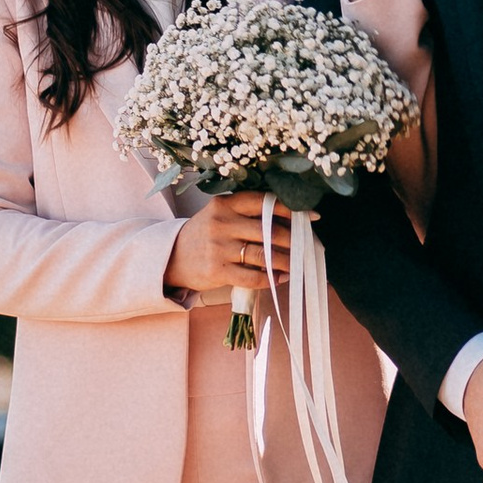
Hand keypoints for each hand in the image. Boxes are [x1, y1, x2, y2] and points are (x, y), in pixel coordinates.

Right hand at [164, 193, 295, 305]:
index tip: (310, 216)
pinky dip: (270, 279)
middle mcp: (221, 223)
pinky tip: (281, 279)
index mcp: (224, 204)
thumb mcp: (220, 216)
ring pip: (264, 256)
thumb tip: (289, 222)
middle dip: (293, 239)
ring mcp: (218, 248)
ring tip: (298, 263)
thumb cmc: (205, 234)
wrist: (171, 257)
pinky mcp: (217, 271)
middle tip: (308, 244)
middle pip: (268, 231)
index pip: (263, 202)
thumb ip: (248, 214)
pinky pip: (252, 277)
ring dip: (286, 261)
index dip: (289, 209)